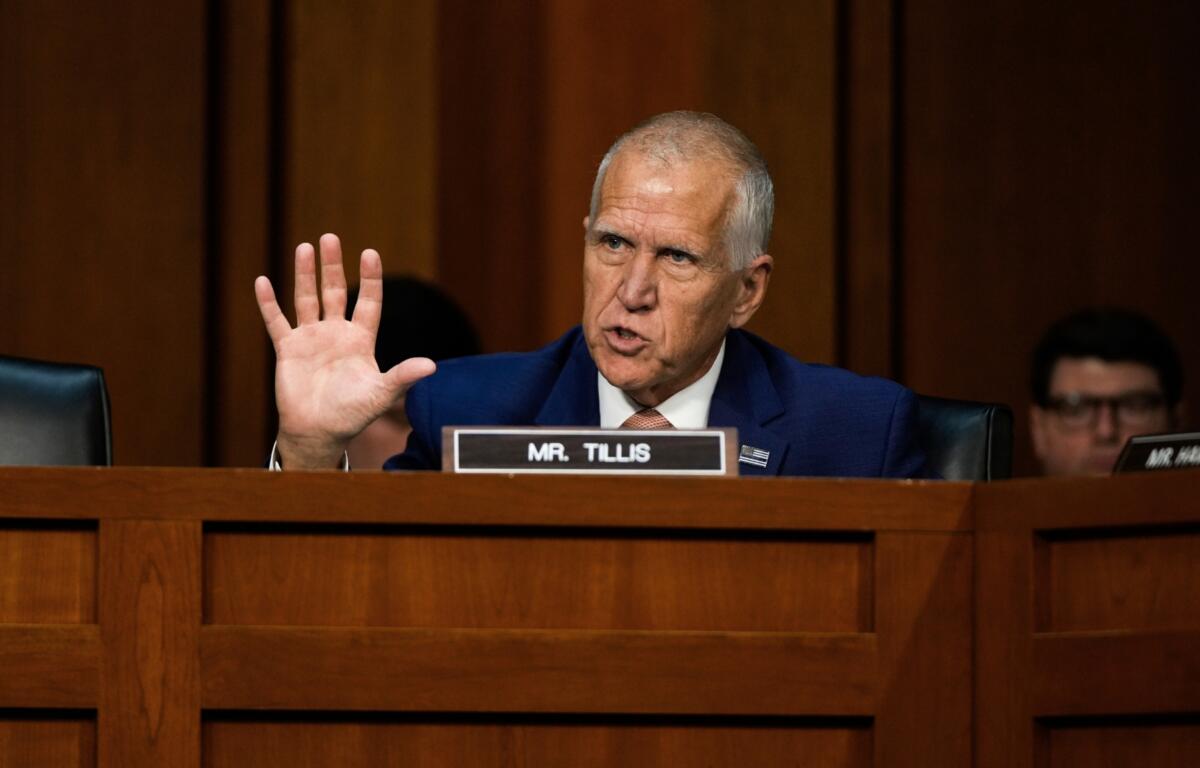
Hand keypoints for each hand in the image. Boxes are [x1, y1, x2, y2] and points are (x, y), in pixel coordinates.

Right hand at [255, 233, 434, 467]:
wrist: (319, 432)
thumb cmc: (352, 414)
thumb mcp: (381, 393)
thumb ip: (403, 376)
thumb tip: (432, 366)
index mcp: (361, 340)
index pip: (369, 302)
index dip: (370, 278)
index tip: (370, 253)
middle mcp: (336, 333)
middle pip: (335, 291)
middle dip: (333, 266)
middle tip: (330, 238)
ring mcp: (311, 339)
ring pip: (307, 299)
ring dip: (305, 274)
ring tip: (304, 247)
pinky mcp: (288, 349)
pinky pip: (276, 321)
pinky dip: (268, 303)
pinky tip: (263, 281)